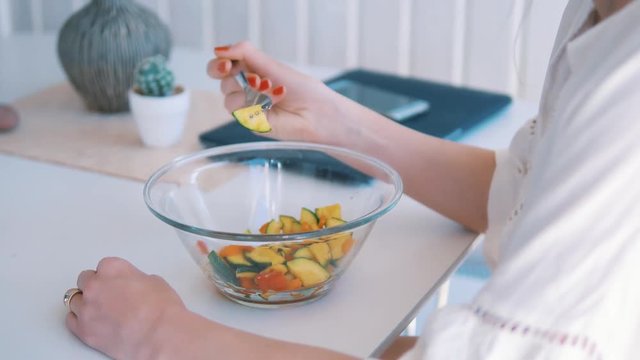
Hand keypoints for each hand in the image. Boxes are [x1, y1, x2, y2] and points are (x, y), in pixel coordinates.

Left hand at [65, 257, 186, 358]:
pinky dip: (79, 320)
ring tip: (101, 310)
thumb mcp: (154, 282)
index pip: (103, 266)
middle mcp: (95, 286)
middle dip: (95, 286)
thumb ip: (136, 279)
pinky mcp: (83, 330)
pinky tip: (92, 320)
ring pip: (75, 300)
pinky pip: (71, 320)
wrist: (159, 336)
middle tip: (108, 295)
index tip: (116, 281)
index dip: (111, 275)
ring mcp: (87, 309)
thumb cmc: (161, 310)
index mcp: (112, 268)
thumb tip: (133, 286)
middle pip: (84, 280)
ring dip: (86, 303)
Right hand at [207, 41, 362, 144]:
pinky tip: (274, 101)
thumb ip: (246, 54)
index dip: (218, 64)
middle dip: (233, 76)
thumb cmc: (302, 90)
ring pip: (229, 99)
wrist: (317, 113)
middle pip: (222, 82)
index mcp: (251, 72)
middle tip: (245, 75)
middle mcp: (247, 90)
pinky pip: (241, 113)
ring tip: (272, 90)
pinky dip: (256, 105)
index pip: (222, 66)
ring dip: (250, 92)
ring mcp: (248, 108)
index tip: (225, 62)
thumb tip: (220, 49)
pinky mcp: (251, 123)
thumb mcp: (272, 66)